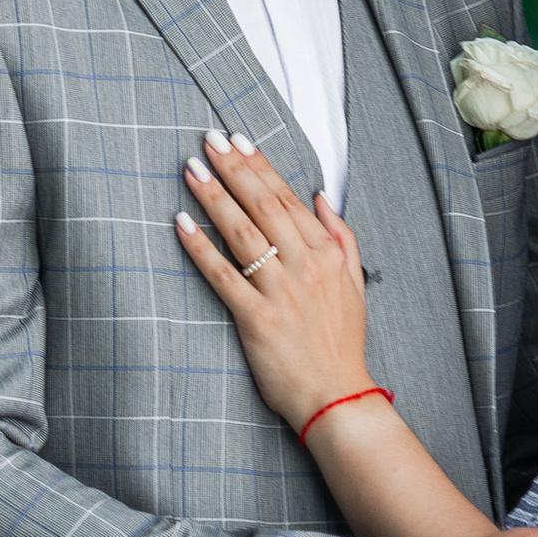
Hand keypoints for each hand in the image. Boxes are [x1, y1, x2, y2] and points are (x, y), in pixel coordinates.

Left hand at [174, 130, 370, 428]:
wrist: (337, 396)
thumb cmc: (342, 343)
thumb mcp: (355, 284)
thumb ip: (340, 236)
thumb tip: (320, 197)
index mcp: (327, 254)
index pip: (288, 198)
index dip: (260, 166)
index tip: (238, 140)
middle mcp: (305, 266)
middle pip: (263, 206)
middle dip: (234, 169)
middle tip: (208, 140)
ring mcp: (281, 292)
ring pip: (242, 233)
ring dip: (215, 198)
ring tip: (192, 170)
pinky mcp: (257, 319)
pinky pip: (223, 276)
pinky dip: (201, 248)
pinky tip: (181, 224)